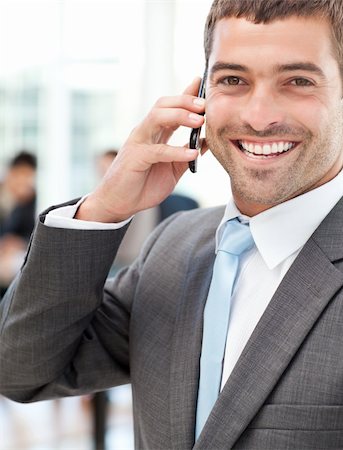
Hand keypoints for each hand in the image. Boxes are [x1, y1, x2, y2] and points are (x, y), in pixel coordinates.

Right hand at [76, 78, 206, 222]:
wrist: (119, 204)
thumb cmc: (143, 185)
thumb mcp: (172, 170)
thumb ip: (186, 155)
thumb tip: (207, 142)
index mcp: (154, 133)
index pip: (171, 108)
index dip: (186, 94)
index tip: (202, 83)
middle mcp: (145, 133)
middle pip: (163, 105)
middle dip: (185, 100)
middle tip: (206, 104)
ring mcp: (138, 143)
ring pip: (157, 118)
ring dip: (180, 116)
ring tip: (200, 120)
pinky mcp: (135, 158)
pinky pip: (157, 150)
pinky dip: (176, 152)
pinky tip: (192, 154)